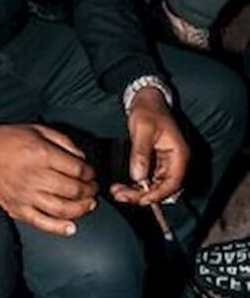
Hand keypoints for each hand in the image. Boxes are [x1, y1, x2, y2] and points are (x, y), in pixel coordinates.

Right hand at [0, 123, 97, 234]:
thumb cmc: (8, 139)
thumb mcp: (37, 130)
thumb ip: (63, 141)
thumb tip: (82, 158)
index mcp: (42, 155)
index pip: (77, 169)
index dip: (89, 173)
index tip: (91, 173)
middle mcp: (36, 176)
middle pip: (73, 190)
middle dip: (89, 191)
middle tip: (92, 189)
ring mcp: (26, 195)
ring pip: (62, 209)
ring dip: (81, 209)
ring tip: (88, 205)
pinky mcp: (17, 208)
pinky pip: (42, 222)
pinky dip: (59, 228)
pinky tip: (71, 227)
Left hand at [111, 87, 189, 205]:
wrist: (146, 98)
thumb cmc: (147, 110)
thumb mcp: (142, 129)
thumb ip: (141, 152)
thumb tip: (138, 176)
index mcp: (179, 154)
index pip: (173, 183)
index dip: (158, 194)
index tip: (140, 199)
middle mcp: (176, 161)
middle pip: (164, 188)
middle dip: (143, 195)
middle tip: (121, 196)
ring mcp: (167, 162)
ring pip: (156, 185)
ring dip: (139, 192)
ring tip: (118, 192)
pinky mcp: (158, 161)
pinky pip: (151, 178)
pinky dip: (138, 184)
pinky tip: (124, 186)